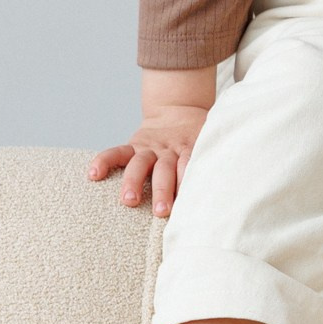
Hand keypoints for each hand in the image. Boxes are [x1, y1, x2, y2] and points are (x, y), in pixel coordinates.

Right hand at [88, 107, 210, 217]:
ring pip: (140, 164)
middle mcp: (169, 150)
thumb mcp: (209, 146)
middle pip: (165, 170)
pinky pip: (116, 152)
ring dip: (134, 182)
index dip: (190, 184)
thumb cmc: (197, 140)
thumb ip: (212, 164)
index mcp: (190, 150)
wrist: (180, 111)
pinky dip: (103, 161)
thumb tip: (228, 193)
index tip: (191, 206)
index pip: (190, 166)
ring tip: (129, 201)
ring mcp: (149, 148)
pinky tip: (93, 174)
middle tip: (162, 212)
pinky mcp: (133, 145)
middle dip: (164, 191)